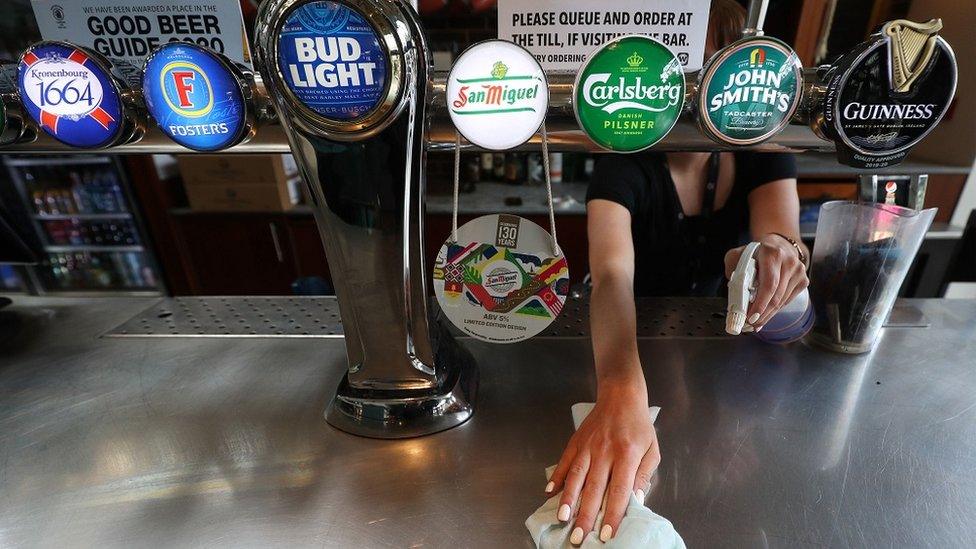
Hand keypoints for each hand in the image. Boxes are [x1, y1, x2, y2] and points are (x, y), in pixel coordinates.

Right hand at [546, 385, 659, 544]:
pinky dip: (556, 477)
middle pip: (594, 488)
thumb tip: (636, 501)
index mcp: (627, 454)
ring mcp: (588, 446)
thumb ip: (644, 476)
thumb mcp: (652, 450)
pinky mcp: (576, 441)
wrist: (621, 396)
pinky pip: (564, 461)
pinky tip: (549, 492)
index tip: (607, 533)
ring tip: (562, 518)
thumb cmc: (639, 426)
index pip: (619, 489)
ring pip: (576, 476)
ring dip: (568, 499)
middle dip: (586, 515)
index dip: (613, 513)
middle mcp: (605, 451)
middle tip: (579, 536)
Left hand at [724, 234, 808, 330]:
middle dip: (762, 314)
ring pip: (782, 301)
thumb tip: (735, 291)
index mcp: (771, 253)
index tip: (751, 317)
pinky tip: (765, 315)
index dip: (761, 303)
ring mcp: (798, 272)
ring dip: (767, 315)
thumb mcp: (738, 254)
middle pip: (776, 296)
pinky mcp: (803, 280)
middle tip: (750, 324)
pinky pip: (787, 301)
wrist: (779, 245)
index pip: (769, 283)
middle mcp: (789, 262)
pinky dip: (775, 310)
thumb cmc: (756, 252)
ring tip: (755, 323)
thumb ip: (733, 268)